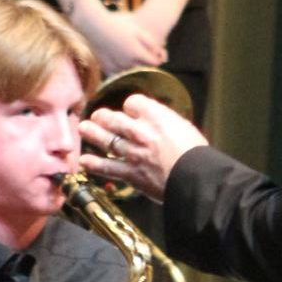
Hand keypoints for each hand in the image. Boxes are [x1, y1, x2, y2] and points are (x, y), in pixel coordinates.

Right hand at [79, 0, 168, 72]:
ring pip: (130, 73)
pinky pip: (117, 74)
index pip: (154, 62)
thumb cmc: (117, 24)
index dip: (158, 59)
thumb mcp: (137, 29)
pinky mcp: (106, 67)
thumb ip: (151, 41)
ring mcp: (116, 66)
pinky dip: (121, 71)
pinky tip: (121, 63)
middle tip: (145, 57)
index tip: (158, 55)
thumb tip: (161, 52)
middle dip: (146, 65)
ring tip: (132, 58)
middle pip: (143, 69)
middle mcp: (127, 62)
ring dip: (134, 69)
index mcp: (136, 52)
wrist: (94, 25)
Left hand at [81, 90, 207, 202]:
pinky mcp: (131, 173)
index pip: (133, 102)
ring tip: (84, 128)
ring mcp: (133, 153)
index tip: (130, 110)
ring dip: (92, 133)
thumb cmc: (196, 155)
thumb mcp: (185, 128)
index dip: (131, 106)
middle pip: (114, 118)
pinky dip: (94, 164)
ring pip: (106, 139)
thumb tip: (160, 121)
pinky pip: (107, 167)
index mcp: (156, 117)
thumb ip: (167, 122)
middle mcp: (141, 132)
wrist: (195, 178)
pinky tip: (85, 161)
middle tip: (98, 115)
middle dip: (103, 116)